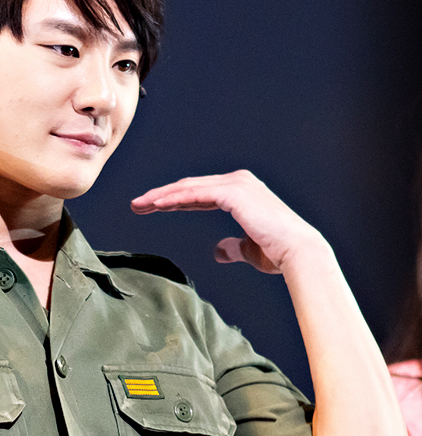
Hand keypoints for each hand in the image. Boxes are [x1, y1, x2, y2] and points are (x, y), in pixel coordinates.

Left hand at [131, 169, 320, 274]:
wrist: (297, 252)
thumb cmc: (278, 253)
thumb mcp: (249, 249)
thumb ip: (233, 247)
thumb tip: (218, 251)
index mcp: (242, 192)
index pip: (200, 193)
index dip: (175, 200)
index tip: (152, 208)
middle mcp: (239, 182)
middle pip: (190, 186)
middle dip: (162, 196)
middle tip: (138, 205)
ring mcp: (236, 184)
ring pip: (189, 187)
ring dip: (162, 196)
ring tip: (140, 205)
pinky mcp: (233, 193)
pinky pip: (196, 194)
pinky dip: (175, 198)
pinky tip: (157, 205)